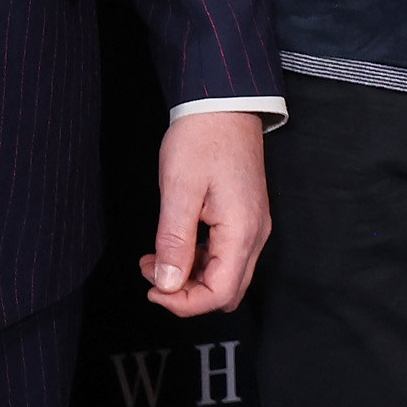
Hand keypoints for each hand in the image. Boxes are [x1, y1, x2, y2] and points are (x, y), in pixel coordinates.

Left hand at [136, 110, 271, 317]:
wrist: (224, 103)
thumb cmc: (201, 138)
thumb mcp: (179, 189)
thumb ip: (174, 240)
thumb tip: (167, 283)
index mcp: (242, 232)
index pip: (219, 293)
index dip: (183, 303)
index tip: (152, 290)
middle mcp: (255, 235)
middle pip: (226, 291)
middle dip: (186, 293)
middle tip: (151, 273)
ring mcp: (253, 226)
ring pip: (226, 275)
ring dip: (190, 276)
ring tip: (154, 258)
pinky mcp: (245, 216)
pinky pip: (225, 255)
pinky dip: (198, 259)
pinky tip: (173, 244)